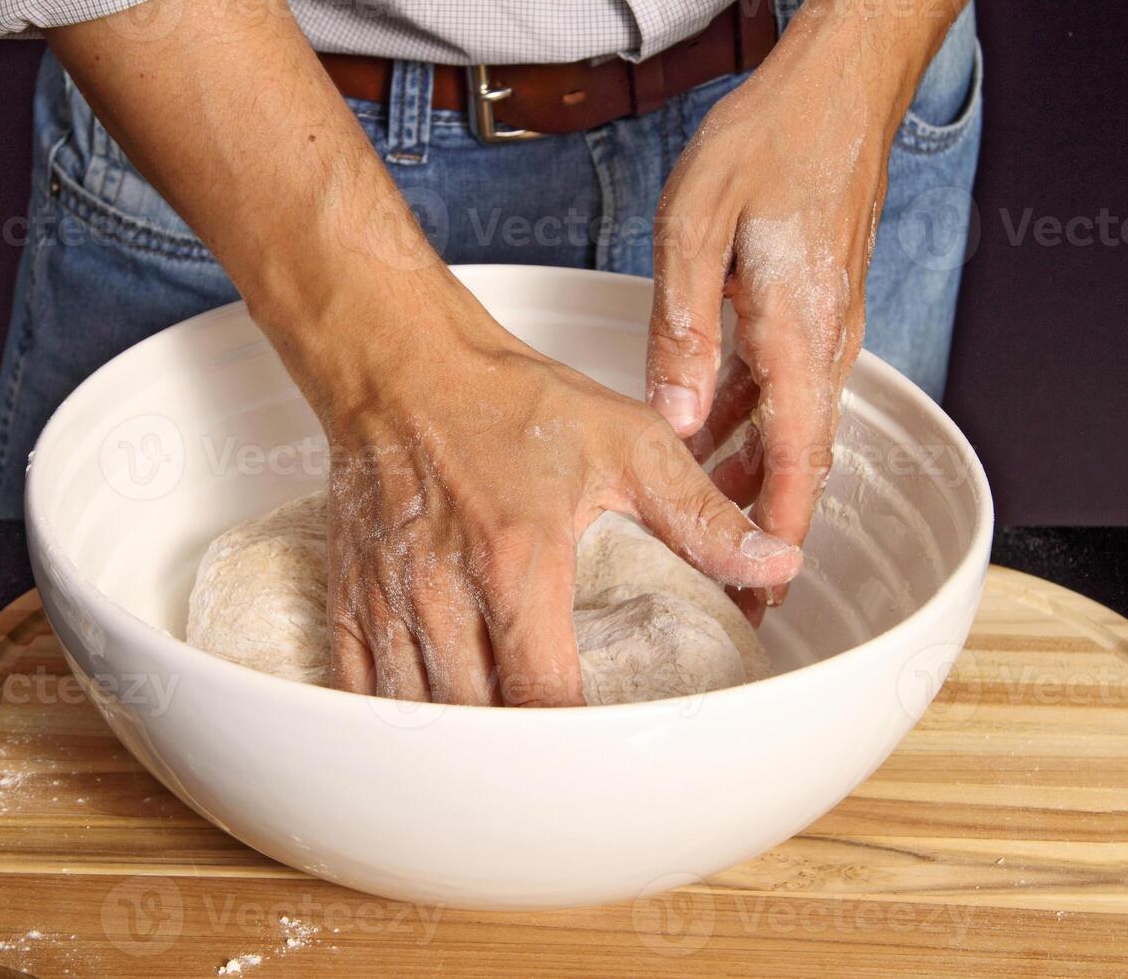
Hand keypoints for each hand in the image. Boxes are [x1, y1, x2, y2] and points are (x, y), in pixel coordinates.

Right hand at [291, 272, 802, 705]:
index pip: (542, 697)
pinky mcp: (352, 593)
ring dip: (458, 738)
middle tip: (556, 761)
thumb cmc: (510, 402)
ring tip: (497, 752)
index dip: (573, 744)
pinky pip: (357, 685)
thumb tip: (775, 562)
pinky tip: (424, 724)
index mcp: (517, 564)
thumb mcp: (626, 443)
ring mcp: (390, 598)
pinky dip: (390, 717)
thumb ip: (700, 514)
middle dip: (518, 753)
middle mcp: (444, 593)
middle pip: (477, 720)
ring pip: (416, 713)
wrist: (402, 367)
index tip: (602, 754)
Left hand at [646, 1, 959, 622]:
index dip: (773, 534)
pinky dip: (745, 428)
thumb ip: (684, 328)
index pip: (795, 462)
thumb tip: (675, 417)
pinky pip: (780, 390)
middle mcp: (823, 343)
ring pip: (787, 430)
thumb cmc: (771, 140)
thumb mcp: (697, 227)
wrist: (835, 88)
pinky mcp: (813, 310)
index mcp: (800, 333)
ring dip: (747, 482)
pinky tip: (703, 440)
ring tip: (703, 532)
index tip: (758, 591)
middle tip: (726, 589)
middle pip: (796, 461)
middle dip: (761, 529)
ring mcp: (823, 328)